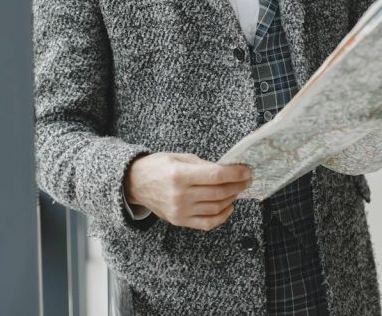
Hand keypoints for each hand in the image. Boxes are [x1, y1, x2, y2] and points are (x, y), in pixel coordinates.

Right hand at [125, 152, 251, 230]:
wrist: (135, 183)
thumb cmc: (158, 167)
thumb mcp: (180, 157)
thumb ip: (203, 165)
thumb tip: (227, 170)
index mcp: (180, 175)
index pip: (216, 176)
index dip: (235, 174)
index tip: (246, 171)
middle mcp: (180, 195)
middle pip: (219, 192)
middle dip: (238, 185)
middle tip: (246, 180)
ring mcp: (180, 211)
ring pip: (216, 208)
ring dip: (231, 198)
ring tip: (237, 190)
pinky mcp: (180, 221)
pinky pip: (208, 223)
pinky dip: (222, 216)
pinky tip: (228, 207)